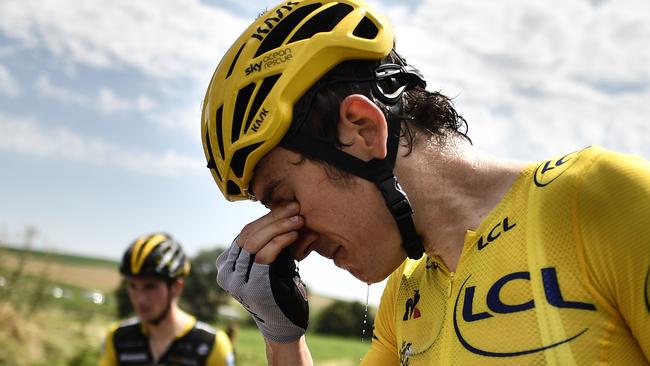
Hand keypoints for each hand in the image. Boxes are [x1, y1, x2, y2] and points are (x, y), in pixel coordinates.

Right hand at [216, 202, 308, 342]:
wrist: (285, 326)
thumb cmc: (280, 291)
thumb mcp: (271, 262)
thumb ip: (270, 241)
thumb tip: (286, 210)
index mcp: (227, 264)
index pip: (245, 233)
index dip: (267, 217)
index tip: (288, 205)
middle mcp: (226, 272)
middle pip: (249, 235)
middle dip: (274, 218)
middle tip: (295, 207)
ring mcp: (236, 282)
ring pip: (255, 242)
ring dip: (279, 227)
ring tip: (298, 218)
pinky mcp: (251, 288)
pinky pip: (264, 256)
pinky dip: (280, 241)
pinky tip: (294, 234)